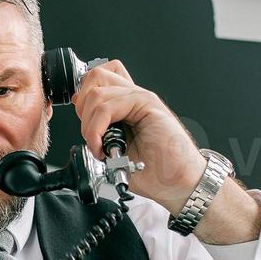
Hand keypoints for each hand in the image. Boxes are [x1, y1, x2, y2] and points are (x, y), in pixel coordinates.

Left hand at [69, 59, 205, 210]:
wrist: (179, 182)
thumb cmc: (154, 171)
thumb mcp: (114, 152)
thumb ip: (99, 130)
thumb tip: (81, 117)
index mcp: (126, 105)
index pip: (96, 80)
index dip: (82, 100)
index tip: (85, 127)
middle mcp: (133, 96)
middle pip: (94, 77)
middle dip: (82, 108)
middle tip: (91, 135)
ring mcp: (141, 98)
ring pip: (96, 92)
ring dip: (89, 124)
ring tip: (99, 146)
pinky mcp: (148, 104)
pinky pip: (107, 106)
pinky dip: (96, 129)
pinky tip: (103, 148)